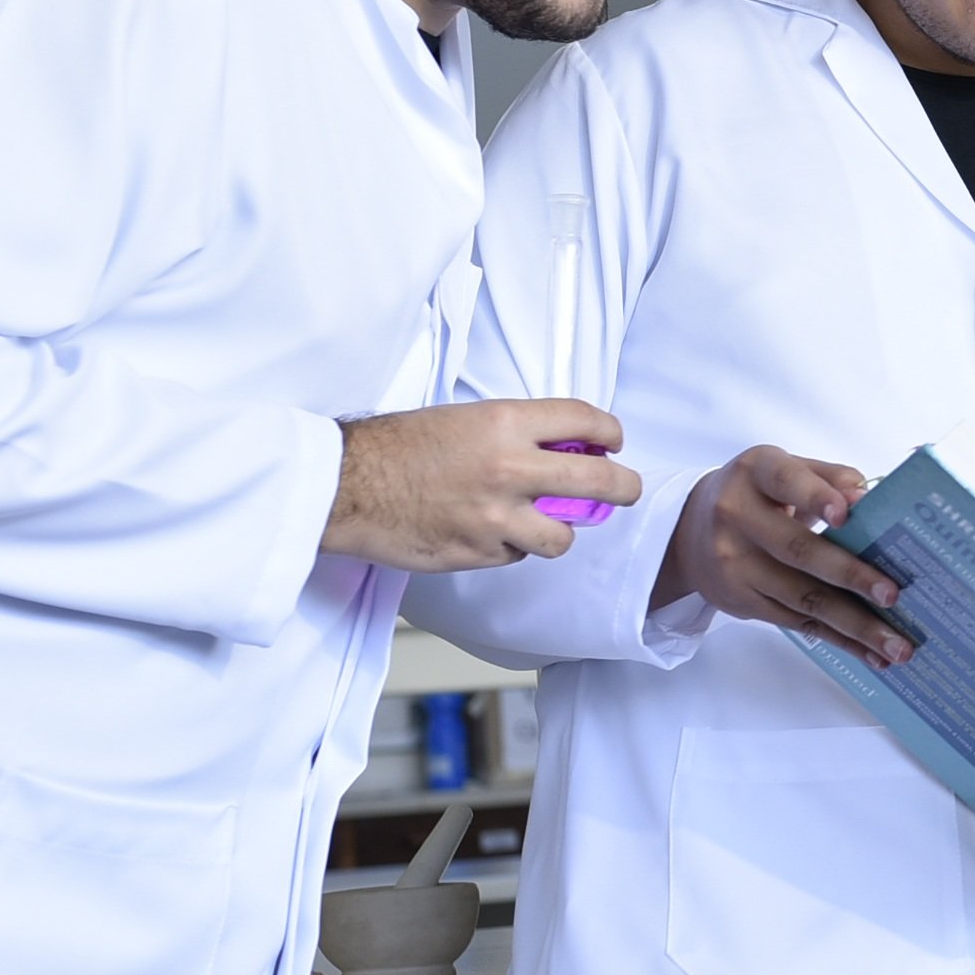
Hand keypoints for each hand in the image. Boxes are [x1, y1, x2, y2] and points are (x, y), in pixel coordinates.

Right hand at [324, 402, 637, 571]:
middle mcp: (509, 470)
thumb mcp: (465, 419)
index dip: (609, 431)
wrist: (347, 485)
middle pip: (598, 482)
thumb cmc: (397, 446)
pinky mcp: (477, 554)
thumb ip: (517, 433)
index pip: (584, 420)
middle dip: (624, 487)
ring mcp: (495, 518)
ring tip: (540, 521)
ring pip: (562, 536)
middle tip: (627, 489)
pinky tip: (487, 531)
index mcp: (505, 424)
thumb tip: (564, 448)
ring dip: (558, 529)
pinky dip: (511, 546)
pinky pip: (516, 555)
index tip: (613, 441)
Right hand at [654, 446, 912, 663]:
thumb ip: (830, 477)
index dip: (816, 497)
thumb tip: (869, 498)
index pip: (787, 481)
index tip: (848, 514)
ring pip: (803, 598)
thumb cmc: (758, 494)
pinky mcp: (743, 602)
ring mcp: (736, 566)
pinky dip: (838, 639)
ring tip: (897, 645)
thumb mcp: (785, 469)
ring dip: (855, 625)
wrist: (690, 531)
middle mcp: (738, 518)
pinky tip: (871, 653)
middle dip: (850, 576)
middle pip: (798, 551)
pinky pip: (797, 623)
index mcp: (756, 472)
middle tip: (892, 595)